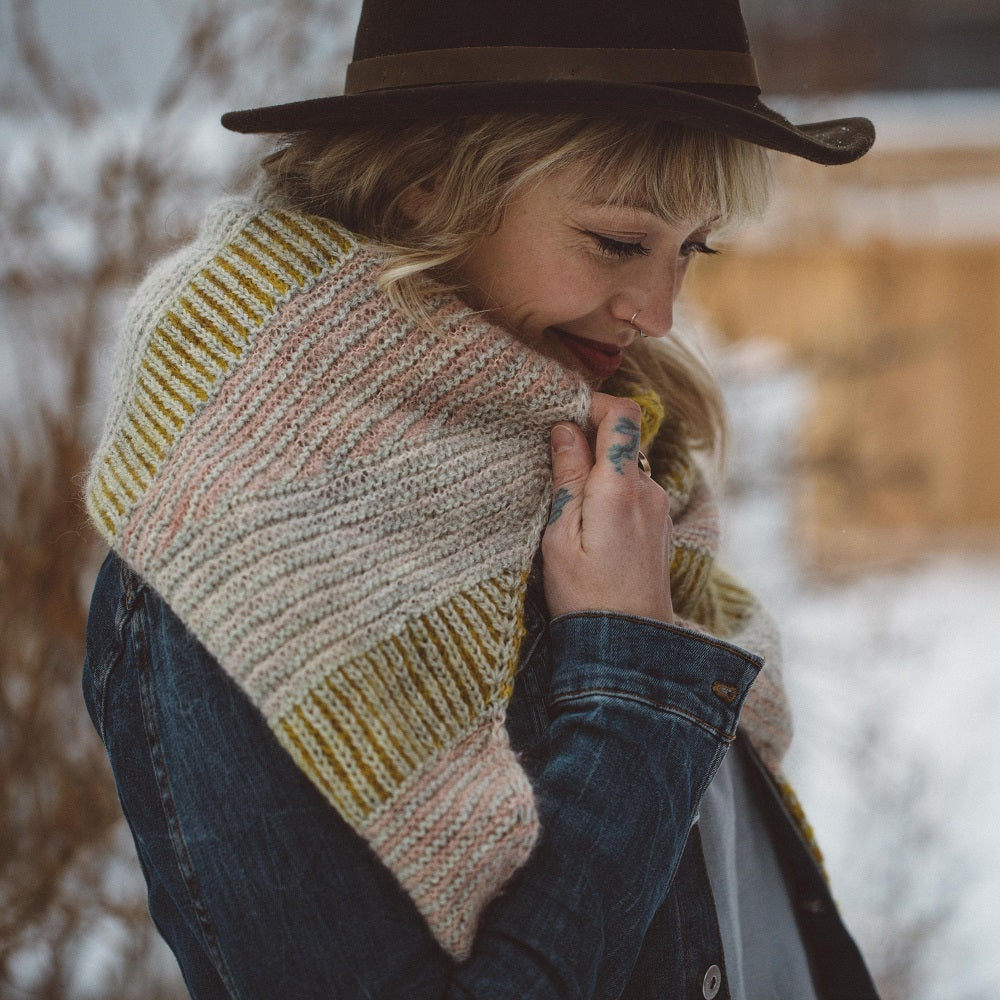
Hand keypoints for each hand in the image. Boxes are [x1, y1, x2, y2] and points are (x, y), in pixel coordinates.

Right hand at [541, 393, 673, 622]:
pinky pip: (636, 493)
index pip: (623, 414)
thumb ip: (566, 478)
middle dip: (588, 446)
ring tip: (570, 511)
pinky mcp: (661, 527)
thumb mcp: (559, 537)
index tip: (564, 420)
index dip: (594, 405)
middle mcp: (648, 491)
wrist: (628, 647)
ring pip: (627, 469)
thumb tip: (566, 429)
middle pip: (622, 440)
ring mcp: (659, 509)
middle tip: (554, 472)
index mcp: (619, 488)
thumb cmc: (584, 596)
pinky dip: (612, 496)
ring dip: (599, 475)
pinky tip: (592, 530)